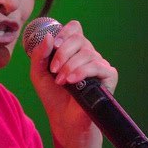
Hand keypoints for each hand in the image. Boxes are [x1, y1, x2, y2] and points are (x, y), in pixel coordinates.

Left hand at [29, 20, 117, 147]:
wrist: (64, 119)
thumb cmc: (53, 96)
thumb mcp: (38, 73)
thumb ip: (39, 54)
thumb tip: (50, 36)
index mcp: (73, 50)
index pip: (74, 28)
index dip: (65, 31)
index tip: (54, 44)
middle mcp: (88, 54)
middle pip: (79, 38)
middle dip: (63, 53)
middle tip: (53, 69)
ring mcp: (99, 64)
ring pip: (87, 53)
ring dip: (70, 66)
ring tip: (61, 81)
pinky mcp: (109, 76)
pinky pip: (98, 66)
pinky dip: (82, 72)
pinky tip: (72, 82)